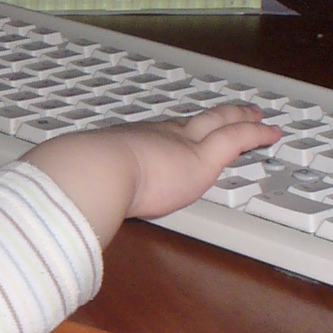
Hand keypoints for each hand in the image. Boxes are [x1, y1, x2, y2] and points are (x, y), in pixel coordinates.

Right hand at [27, 104, 280, 247]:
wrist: (92, 171)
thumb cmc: (81, 183)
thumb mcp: (83, 189)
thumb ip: (83, 202)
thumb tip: (61, 221)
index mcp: (130, 143)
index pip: (160, 134)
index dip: (178, 130)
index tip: (184, 129)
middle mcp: (158, 136)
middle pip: (194, 122)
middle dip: (214, 117)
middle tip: (230, 112)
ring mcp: (182, 143)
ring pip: (218, 123)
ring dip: (238, 118)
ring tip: (256, 116)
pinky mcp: (202, 157)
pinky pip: (236, 138)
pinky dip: (255, 134)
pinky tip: (271, 133)